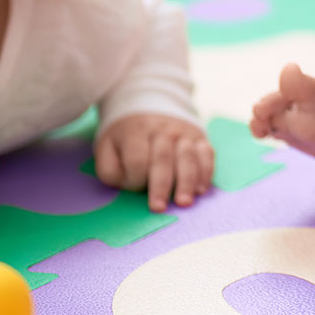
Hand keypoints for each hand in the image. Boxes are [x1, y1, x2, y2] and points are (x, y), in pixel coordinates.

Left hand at [95, 113, 214, 211]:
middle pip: (163, 159)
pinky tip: (201, 190)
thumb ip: (110, 168)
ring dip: (187, 181)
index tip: (133, 188)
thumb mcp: (107, 147)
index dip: (134, 178)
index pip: (137, 159)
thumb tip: (126, 184)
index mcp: (135, 132)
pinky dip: (206, 172)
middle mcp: (162, 129)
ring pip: (188, 157)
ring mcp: (183, 132)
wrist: (148, 106)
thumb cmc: (126, 138)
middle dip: (161, 185)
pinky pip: (207, 154)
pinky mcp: (199, 137)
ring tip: (184, 202)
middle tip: (159, 208)